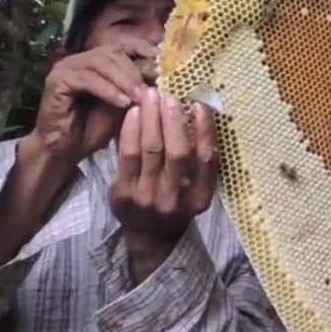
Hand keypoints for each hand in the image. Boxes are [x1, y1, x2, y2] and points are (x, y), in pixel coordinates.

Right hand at [28, 38, 157, 167]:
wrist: (66, 150)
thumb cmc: (94, 128)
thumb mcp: (123, 105)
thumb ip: (137, 89)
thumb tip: (164, 79)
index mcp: (96, 60)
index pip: (122, 46)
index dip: (142, 49)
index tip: (161, 59)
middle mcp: (80, 59)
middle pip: (114, 53)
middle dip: (136, 70)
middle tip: (152, 89)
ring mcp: (66, 67)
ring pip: (102, 63)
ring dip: (125, 81)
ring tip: (140, 97)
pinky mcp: (57, 80)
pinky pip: (88, 80)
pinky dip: (108, 91)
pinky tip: (123, 103)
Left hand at [111, 86, 219, 253]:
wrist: (149, 235)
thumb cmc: (177, 201)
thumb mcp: (195, 189)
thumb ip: (198, 159)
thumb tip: (194, 110)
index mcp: (201, 198)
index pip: (207, 160)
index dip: (205, 130)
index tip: (200, 105)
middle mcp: (176, 200)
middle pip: (177, 153)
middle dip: (174, 121)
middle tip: (170, 96)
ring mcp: (148, 198)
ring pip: (151, 150)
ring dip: (151, 119)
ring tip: (150, 96)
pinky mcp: (124, 194)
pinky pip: (127, 155)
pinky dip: (131, 130)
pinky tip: (133, 113)